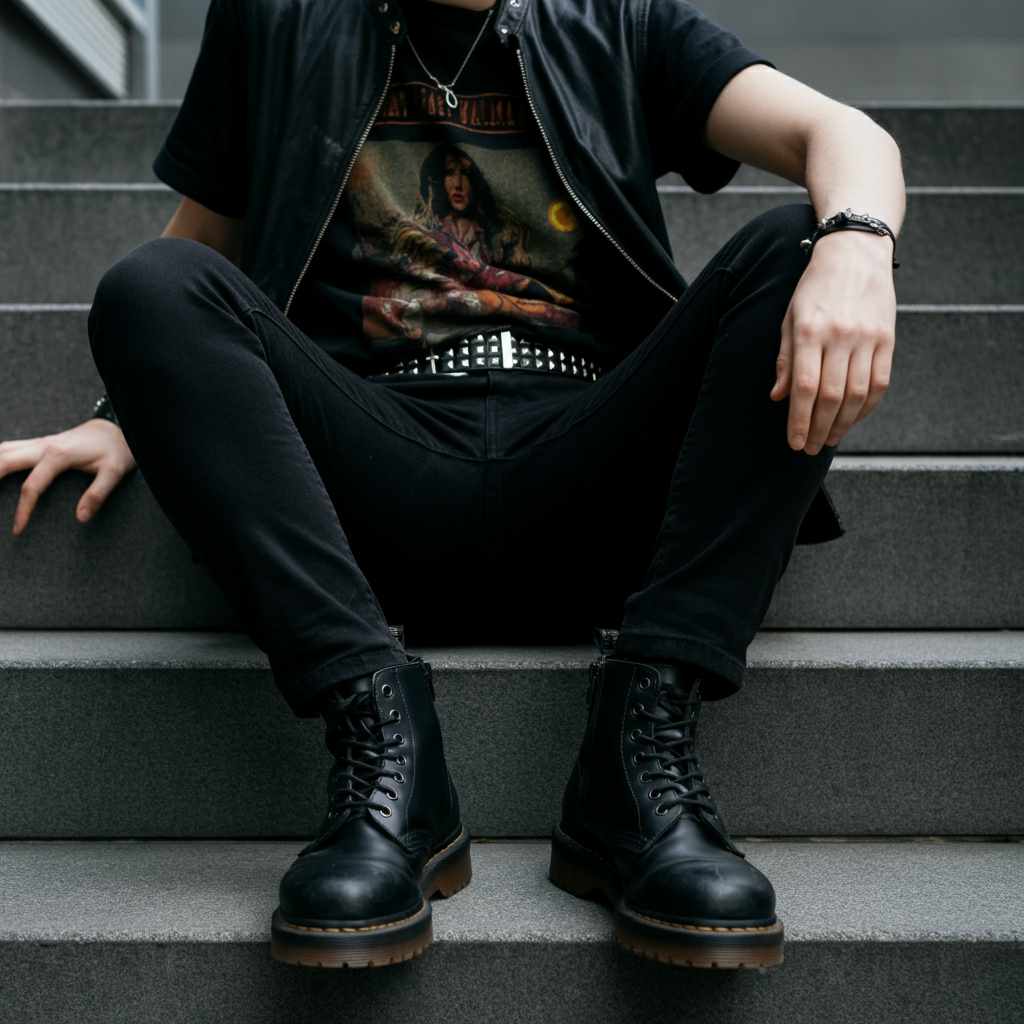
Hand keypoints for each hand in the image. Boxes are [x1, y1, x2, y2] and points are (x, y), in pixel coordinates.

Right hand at [0, 419, 136, 534]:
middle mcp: (42, 446)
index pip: (31, 487)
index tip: (17, 531)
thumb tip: (81, 518)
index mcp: (57, 455)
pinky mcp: (37, 444)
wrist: (115, 428)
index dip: (23, 511)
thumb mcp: (115, 472)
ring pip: (1, 450)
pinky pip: (8, 448)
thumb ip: (98, 494)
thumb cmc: (115, 450)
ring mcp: (37, 443)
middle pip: (2, 462)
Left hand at [770, 229, 895, 454]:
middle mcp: (840, 336)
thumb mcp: (789, 318)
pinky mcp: (887, 339)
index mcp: (810, 332)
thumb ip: (785, 359)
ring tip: (829, 439)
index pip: (804, 388)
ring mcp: (867, 338)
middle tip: (810, 448)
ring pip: (857, 395)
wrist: (854, 253)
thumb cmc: (814, 288)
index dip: (799, 420)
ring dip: (842, 424)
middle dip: (818, 428)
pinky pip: (880, 383)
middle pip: (831, 396)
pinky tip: (852, 419)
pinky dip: (867, 407)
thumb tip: (778, 397)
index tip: (794, 442)